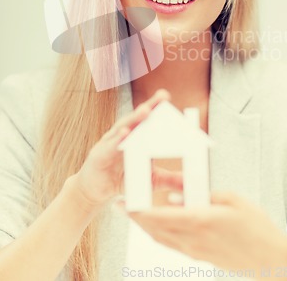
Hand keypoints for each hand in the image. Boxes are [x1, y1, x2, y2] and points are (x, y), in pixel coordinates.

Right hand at [71, 89, 181, 207]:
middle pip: (139, 118)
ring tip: (146, 110)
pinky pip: (110, 145)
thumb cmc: (123, 180)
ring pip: (124, 127)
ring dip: (135, 118)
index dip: (158, 108)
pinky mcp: (100, 155)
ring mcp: (111, 142)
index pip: (150, 120)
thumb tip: (190, 183)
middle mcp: (125, 134)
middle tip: (163, 95)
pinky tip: (125, 133)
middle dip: (151, 105)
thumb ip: (170, 180)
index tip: (168, 98)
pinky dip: (117, 139)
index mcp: (138, 137)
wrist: (96, 191)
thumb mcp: (151, 180)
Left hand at [125, 191, 286, 277]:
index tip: (123, 203)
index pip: (158, 217)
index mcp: (199, 220)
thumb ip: (200, 193)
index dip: (137, 211)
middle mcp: (192, 239)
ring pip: (160, 239)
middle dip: (135, 218)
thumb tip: (173, 194)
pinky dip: (159, 234)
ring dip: (145, 227)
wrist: (270, 260)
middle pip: (153, 230)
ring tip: (135, 213)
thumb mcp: (229, 198)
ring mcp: (195, 251)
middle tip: (121, 206)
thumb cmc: (255, 225)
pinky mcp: (200, 257)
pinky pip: (171, 245)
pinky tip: (158, 225)